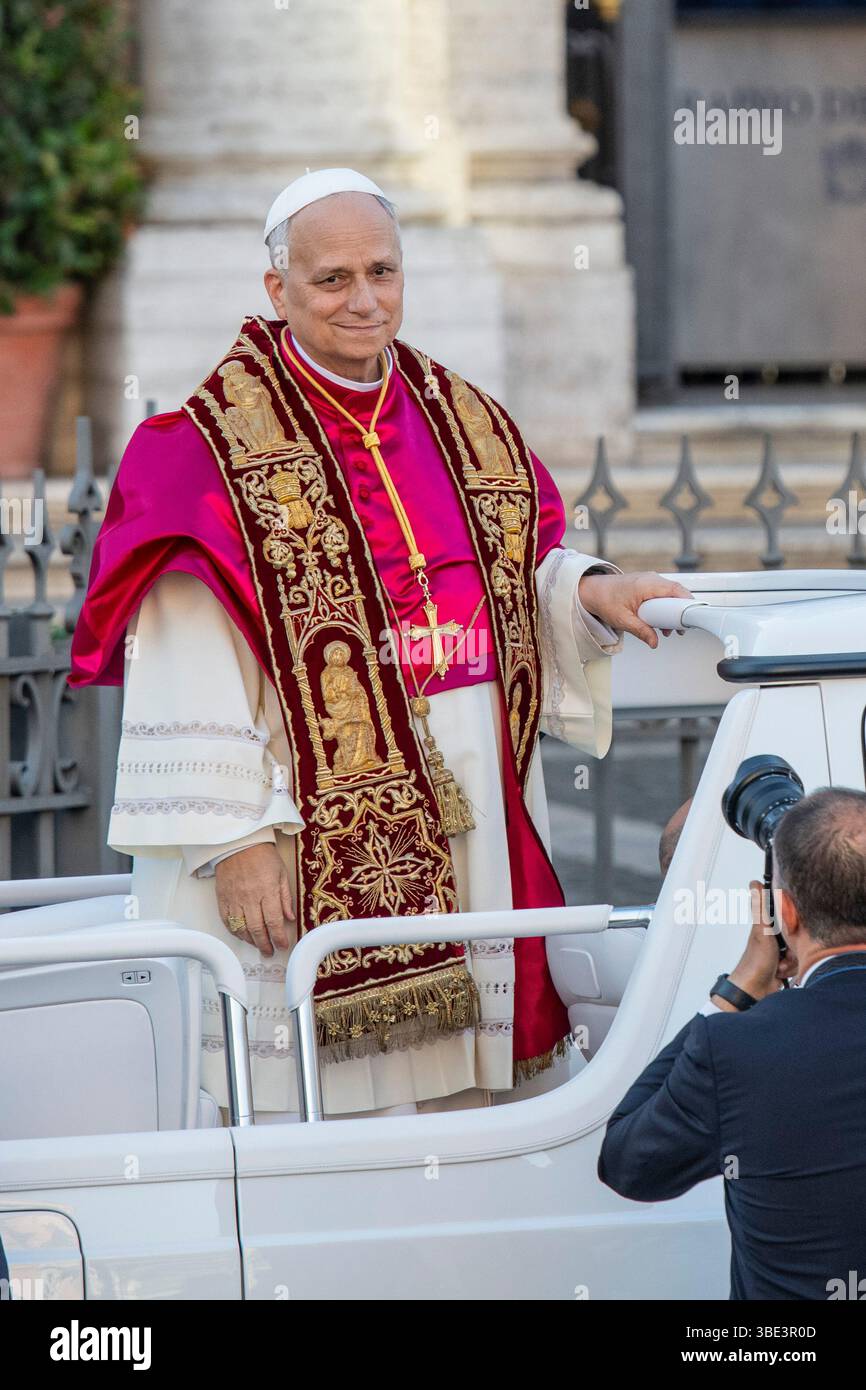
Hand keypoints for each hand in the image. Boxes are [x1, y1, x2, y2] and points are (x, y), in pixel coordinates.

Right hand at [215, 842, 295, 957]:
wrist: (238, 844)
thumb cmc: (262, 855)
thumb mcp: (282, 873)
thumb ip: (285, 897)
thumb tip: (290, 918)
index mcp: (267, 890)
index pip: (274, 921)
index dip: (279, 938)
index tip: (282, 945)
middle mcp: (250, 897)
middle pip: (257, 929)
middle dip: (265, 944)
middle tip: (269, 951)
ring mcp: (234, 898)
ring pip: (241, 928)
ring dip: (250, 940)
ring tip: (258, 945)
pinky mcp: (222, 898)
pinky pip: (227, 921)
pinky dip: (235, 932)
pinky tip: (242, 935)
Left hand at [577, 571, 693, 648]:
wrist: (592, 591)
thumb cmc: (604, 599)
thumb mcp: (623, 620)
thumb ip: (641, 631)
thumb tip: (654, 642)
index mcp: (647, 585)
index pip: (676, 591)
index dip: (686, 605)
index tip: (689, 620)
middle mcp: (651, 579)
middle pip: (676, 593)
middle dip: (679, 612)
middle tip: (677, 629)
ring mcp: (650, 580)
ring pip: (670, 594)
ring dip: (671, 610)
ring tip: (666, 628)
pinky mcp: (647, 584)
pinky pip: (663, 593)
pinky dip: (665, 606)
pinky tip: (660, 620)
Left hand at [716, 878, 797, 1007]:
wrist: (755, 990)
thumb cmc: (754, 961)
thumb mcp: (761, 931)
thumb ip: (760, 907)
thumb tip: (754, 884)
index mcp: (769, 926)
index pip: (790, 917)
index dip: (794, 925)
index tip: (788, 933)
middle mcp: (776, 937)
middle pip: (799, 935)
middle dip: (794, 947)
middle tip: (782, 952)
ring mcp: (782, 951)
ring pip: (801, 950)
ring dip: (792, 960)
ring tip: (779, 964)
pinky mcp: (786, 965)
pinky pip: (800, 964)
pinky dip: (792, 969)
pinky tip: (781, 972)